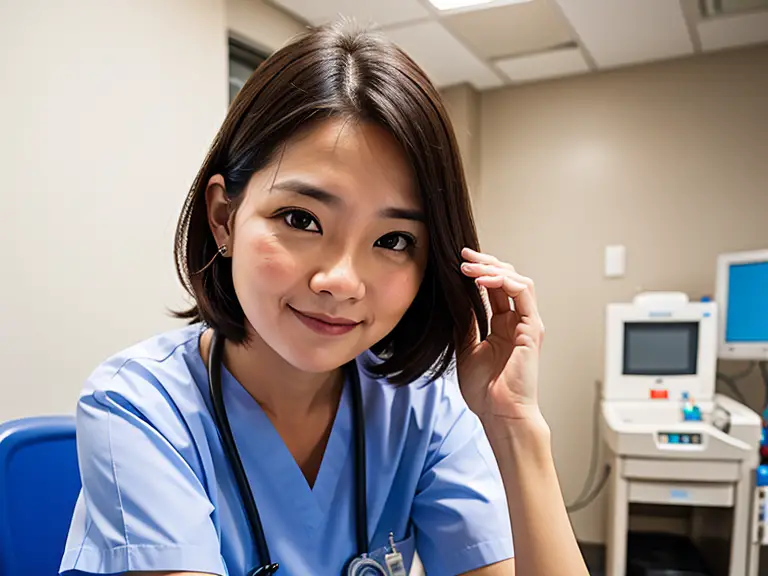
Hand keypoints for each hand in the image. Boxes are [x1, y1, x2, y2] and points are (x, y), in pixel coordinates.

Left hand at [456, 248, 545, 425]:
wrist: (499, 414)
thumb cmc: (486, 391)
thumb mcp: (466, 348)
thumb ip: (466, 323)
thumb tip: (456, 298)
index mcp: (503, 326)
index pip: (495, 288)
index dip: (479, 272)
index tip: (458, 262)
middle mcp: (517, 322)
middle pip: (508, 279)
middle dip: (486, 263)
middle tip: (463, 256)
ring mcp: (527, 324)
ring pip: (518, 281)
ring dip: (493, 269)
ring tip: (469, 267)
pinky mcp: (532, 329)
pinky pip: (523, 294)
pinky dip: (504, 282)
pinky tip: (482, 282)